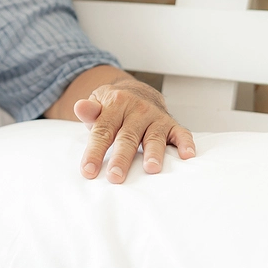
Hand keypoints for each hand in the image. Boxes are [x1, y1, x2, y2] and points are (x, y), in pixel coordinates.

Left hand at [74, 79, 194, 182]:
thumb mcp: (98, 103)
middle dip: (122, 158)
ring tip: (151, 168)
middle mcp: (137, 110)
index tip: (88, 171)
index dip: (95, 152)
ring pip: (154, 137)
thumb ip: (90, 111)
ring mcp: (156, 117)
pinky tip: (187, 155)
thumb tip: (79, 107)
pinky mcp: (171, 124)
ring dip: (153, 153)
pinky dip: (185, 143)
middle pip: (127, 137)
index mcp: (116, 105)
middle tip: (115, 177)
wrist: (137, 90)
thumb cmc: (114, 106)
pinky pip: (181, 133)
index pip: (103, 131)